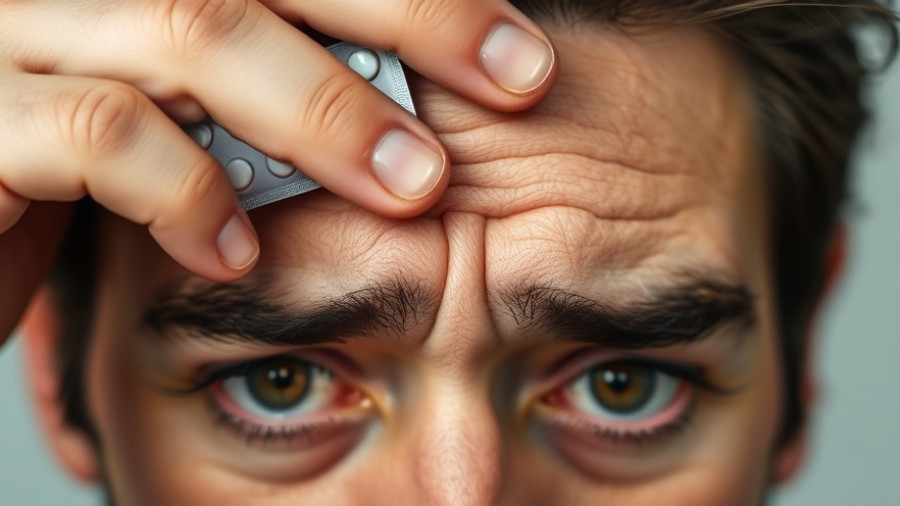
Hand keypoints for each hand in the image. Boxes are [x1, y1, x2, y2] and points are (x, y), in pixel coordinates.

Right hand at [0, 0, 557, 341]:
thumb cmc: (78, 173)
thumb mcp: (187, 113)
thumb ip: (271, 85)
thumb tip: (408, 106)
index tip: (518, 48)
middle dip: (413, 17)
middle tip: (517, 78)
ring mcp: (20, 30)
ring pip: (197, 31)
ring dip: (325, 112)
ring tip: (413, 184)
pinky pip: (98, 133)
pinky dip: (187, 191)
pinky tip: (236, 250)